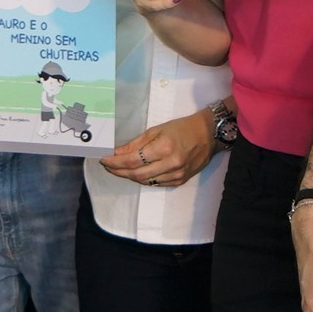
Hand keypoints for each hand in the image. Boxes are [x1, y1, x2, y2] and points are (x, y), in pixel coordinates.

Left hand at [98, 111, 215, 187]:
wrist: (208, 135)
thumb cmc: (182, 128)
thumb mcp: (157, 130)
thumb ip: (136, 143)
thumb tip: (117, 153)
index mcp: (164, 148)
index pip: (133, 160)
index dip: (115, 162)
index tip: (104, 160)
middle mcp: (170, 164)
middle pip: (136, 174)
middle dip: (119, 171)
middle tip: (108, 166)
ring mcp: (176, 174)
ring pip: (145, 181)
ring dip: (130, 176)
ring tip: (120, 170)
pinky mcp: (180, 180)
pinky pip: (156, 184)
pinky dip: (144, 179)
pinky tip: (137, 173)